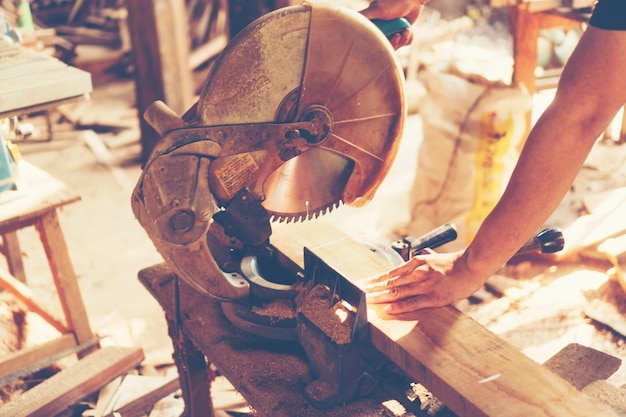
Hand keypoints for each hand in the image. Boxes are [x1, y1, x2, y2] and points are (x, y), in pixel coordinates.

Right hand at [360, 0, 424, 48]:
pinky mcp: (403, 32)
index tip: (385, 40)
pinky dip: (408, 38)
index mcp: (373, 26)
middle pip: (385, 47)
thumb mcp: (377, 10)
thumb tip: (348, 21)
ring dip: (403, 40)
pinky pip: (405, 42)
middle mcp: (382, 30)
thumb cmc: (394, 2)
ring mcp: (393, 31)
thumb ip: (364, 16)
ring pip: (396, 45)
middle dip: (393, 43)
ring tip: (406, 31)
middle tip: (398, 35)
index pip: (372, 42)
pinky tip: (409, 30)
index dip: (378, 45)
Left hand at [363, 250, 485, 312]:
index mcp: (416, 262)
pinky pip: (412, 302)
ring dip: (380, 297)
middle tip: (357, 293)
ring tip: (366, 301)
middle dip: (372, 289)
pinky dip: (398, 306)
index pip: (391, 273)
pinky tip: (387, 309)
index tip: (363, 284)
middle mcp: (417, 273)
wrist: (472, 265)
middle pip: (390, 283)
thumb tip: (408, 267)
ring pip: (397, 292)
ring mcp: (425, 284)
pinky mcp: (433, 296)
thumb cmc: (455, 264)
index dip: (375, 279)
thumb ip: (419, 264)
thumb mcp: (432, 259)